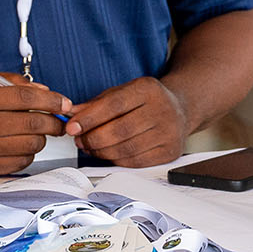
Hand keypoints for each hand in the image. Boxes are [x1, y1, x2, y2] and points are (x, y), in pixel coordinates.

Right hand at [0, 75, 70, 175]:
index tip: (64, 102)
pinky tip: (22, 146)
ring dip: (41, 138)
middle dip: (54, 121)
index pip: (26, 97)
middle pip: (34, 122)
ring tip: (37, 132)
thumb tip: (43, 90)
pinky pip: (21, 162)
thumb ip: (10, 83)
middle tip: (60, 121)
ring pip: (31, 145)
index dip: (51, 99)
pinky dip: (28, 154)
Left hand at [66, 77, 187, 166]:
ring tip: (90, 147)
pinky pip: (136, 162)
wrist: (180, 108)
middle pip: (120, 130)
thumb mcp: (123, 92)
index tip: (72, 126)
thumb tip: (72, 115)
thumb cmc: (146, 101)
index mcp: (148, 89)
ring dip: (102, 152)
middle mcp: (162, 109)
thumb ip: (97, 104)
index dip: (90, 118)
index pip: (114, 105)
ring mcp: (169, 132)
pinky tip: (108, 154)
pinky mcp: (170, 151)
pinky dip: (116, 160)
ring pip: (126, 149)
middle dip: (93, 138)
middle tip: (79, 140)